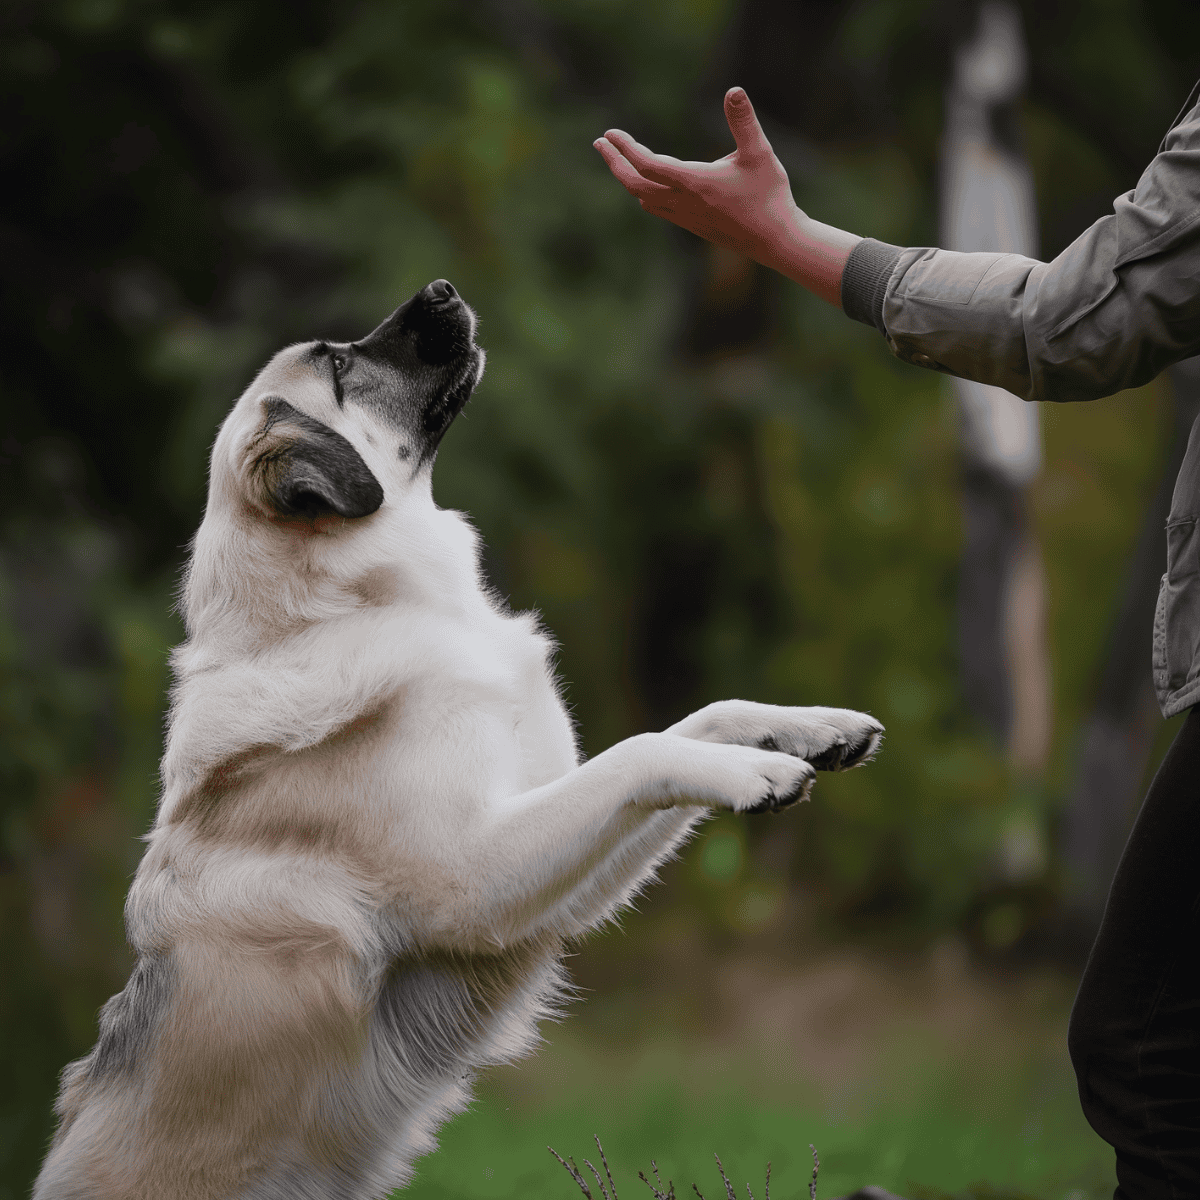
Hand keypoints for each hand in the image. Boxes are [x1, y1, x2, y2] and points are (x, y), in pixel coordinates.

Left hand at [594, 87, 857, 307]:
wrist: (775, 241)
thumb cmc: (769, 196)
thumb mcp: (759, 153)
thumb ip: (744, 122)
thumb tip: (734, 90)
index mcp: (694, 182)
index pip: (647, 165)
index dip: (625, 149)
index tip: (610, 134)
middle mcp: (683, 202)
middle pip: (635, 184)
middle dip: (615, 163)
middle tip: (600, 143)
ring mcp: (685, 217)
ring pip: (644, 198)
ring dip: (628, 178)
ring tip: (620, 159)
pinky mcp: (692, 225)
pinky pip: (658, 208)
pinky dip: (644, 191)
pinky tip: (648, 183)